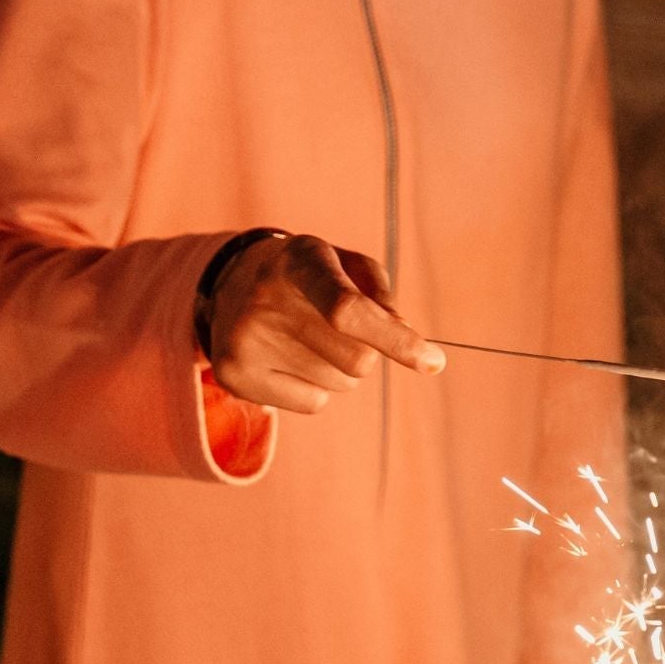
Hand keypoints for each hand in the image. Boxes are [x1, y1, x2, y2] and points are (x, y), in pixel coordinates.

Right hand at [204, 233, 438, 414]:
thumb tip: (407, 340)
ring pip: (341, 384)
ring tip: (307, 337)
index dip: (395, 340)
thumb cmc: (310, 275)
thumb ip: (383, 296)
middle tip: (338, 327)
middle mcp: (266, 300)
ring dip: (340, 367)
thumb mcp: (347, 264)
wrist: (231, 283)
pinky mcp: (234, 376)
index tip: (433, 362)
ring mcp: (244, 341)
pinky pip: (315, 402)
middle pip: (357, 360)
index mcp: (301, 261)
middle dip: (367, 351)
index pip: (349, 310)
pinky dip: (316, 386)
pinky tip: (289, 357)